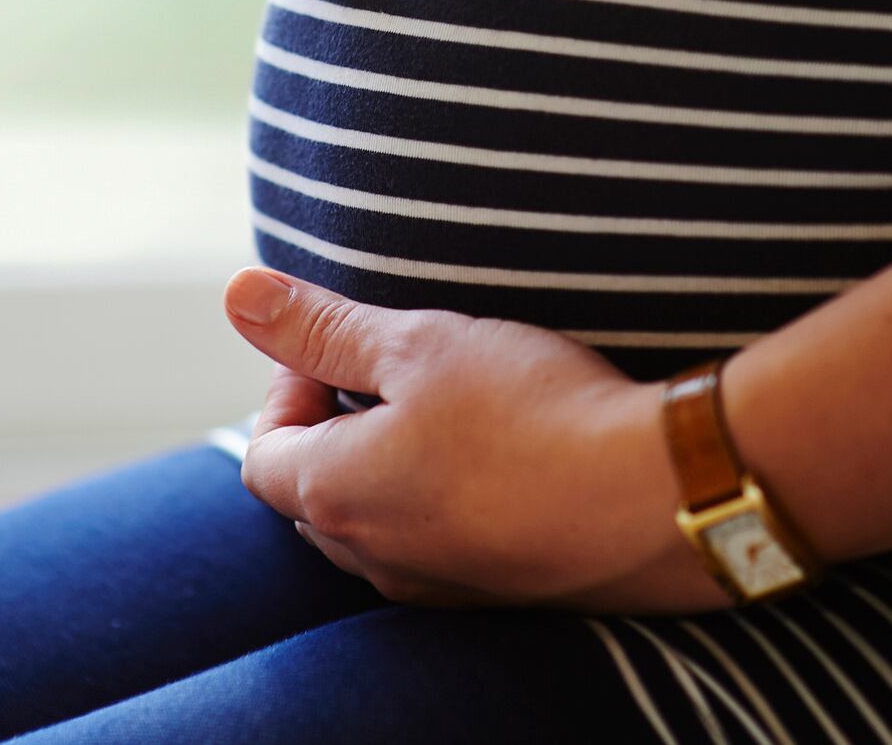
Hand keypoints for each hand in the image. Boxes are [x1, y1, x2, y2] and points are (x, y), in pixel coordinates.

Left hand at [223, 267, 735, 615]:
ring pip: (380, 525)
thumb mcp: (420, 341)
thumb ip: (324, 326)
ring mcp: (437, 586)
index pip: (263, 452)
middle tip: (397, 370)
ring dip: (395, 466)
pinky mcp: (498, 594)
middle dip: (337, 428)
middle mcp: (374, 558)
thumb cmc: (531, 411)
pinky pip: (442, 546)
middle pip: (315, 495)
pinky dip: (450, 500)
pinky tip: (510, 456)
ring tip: (457, 408)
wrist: (654, 496)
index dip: (289, 386)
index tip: (345, 344)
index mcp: (334, 495)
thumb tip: (237, 295)